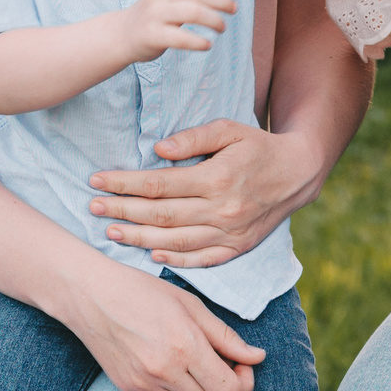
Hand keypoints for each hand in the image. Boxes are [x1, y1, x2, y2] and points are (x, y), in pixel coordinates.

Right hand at [61, 259, 263, 390]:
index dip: (244, 383)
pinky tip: (173, 365)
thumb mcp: (190, 304)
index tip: (242, 365)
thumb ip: (226, 336)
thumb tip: (257, 357)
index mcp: (185, 346)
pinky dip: (179, 390)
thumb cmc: (141, 291)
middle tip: (227, 365)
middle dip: (228, 388)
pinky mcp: (129, 388)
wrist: (89, 295)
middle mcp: (165, 371)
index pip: (229, 390)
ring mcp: (145, 383)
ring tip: (200, 364)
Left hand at [89, 117, 325, 267]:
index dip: (125, 183)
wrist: (298, 173)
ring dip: (140, 238)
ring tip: (111, 233)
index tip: (97, 181)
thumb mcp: (229, 129)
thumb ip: (194, 138)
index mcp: (217, 178)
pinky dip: (176, 262)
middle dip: (123, 211)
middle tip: (92, 208)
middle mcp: (222, 210)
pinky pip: (202, 260)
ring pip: (176, 241)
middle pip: (162, 215)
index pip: (159, 184)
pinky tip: (151, 256)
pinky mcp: (237, 248)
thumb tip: (158, 151)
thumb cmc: (258, 146)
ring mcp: (230, 233)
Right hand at [123, 0, 237, 60]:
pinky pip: (181, 38)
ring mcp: (154, 14)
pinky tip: (208, 45)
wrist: (122, 35)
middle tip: (233, 10)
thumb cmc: (156, 15)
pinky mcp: (151, 35)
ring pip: (193, 12)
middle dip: (221, 1)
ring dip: (214, 20)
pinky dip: (199, 42)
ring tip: (222, 27)